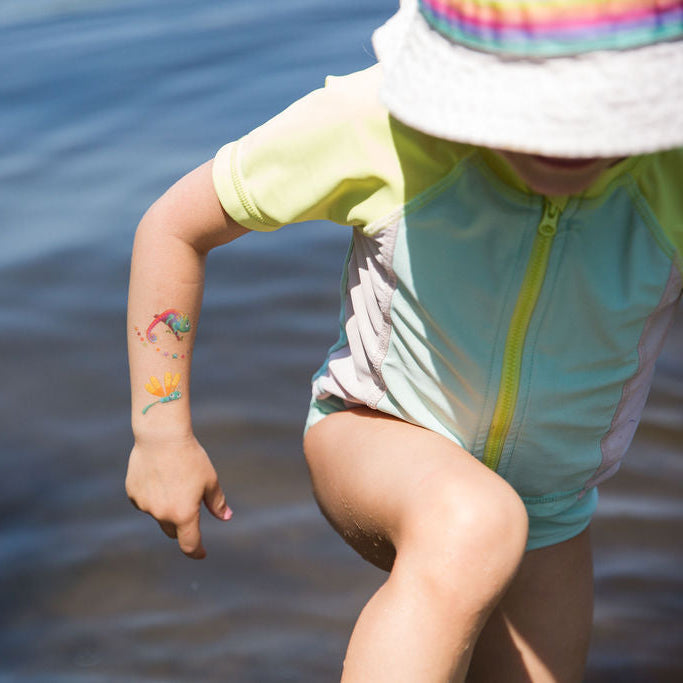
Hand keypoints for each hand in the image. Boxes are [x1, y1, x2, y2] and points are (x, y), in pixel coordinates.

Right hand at [125, 434, 231, 558]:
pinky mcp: (133, 494)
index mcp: (184, 514)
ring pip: (158, 514)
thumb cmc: (190, 457)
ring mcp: (145, 505)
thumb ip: (217, 503)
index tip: (201, 553)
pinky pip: (145, 502)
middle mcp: (162, 514)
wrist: (161, 437)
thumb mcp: (210, 480)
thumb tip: (226, 517)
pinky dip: (152, 496)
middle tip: (189, 503)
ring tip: (173, 478)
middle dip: (182, 525)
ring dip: (166, 506)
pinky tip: (158, 475)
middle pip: (173, 530)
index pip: (189, 544)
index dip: (196, 551)